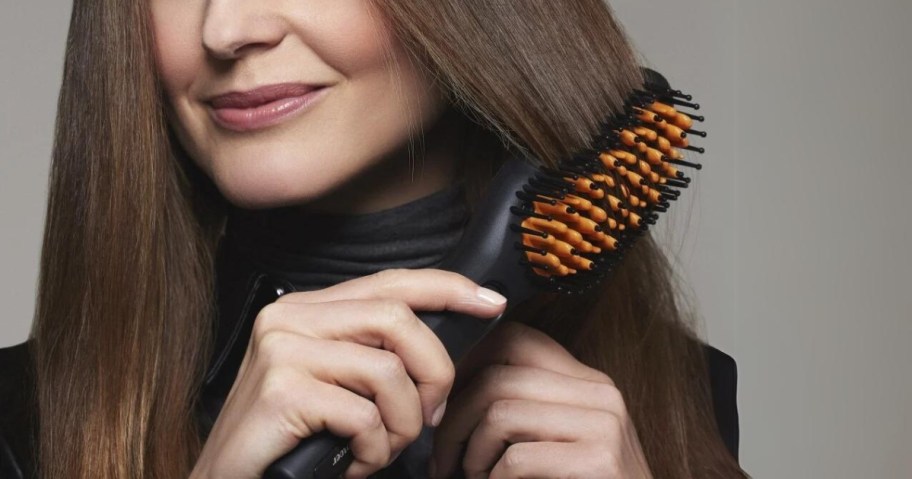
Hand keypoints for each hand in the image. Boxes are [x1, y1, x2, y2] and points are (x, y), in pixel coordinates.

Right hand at [189, 268, 507, 478]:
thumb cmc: (291, 440)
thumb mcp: (338, 386)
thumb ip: (376, 356)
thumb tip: (443, 348)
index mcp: (306, 309)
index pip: (390, 283)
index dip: (447, 288)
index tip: (490, 302)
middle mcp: (289, 316)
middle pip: (399, 321)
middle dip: (435, 374)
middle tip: (429, 417)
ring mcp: (281, 349)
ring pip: (389, 371)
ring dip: (404, 424)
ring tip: (383, 449)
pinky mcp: (281, 390)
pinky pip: (365, 416)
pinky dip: (376, 451)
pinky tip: (356, 463)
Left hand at [431, 321, 652, 478]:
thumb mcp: (555, 437)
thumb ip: (523, 407)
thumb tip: (452, 390)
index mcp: (587, 380)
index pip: (515, 339)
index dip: (468, 366)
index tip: (447, 403)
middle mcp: (600, 393)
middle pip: (498, 375)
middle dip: (455, 419)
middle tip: (443, 457)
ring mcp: (604, 425)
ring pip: (500, 413)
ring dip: (471, 453)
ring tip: (472, 476)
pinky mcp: (600, 462)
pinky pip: (517, 458)